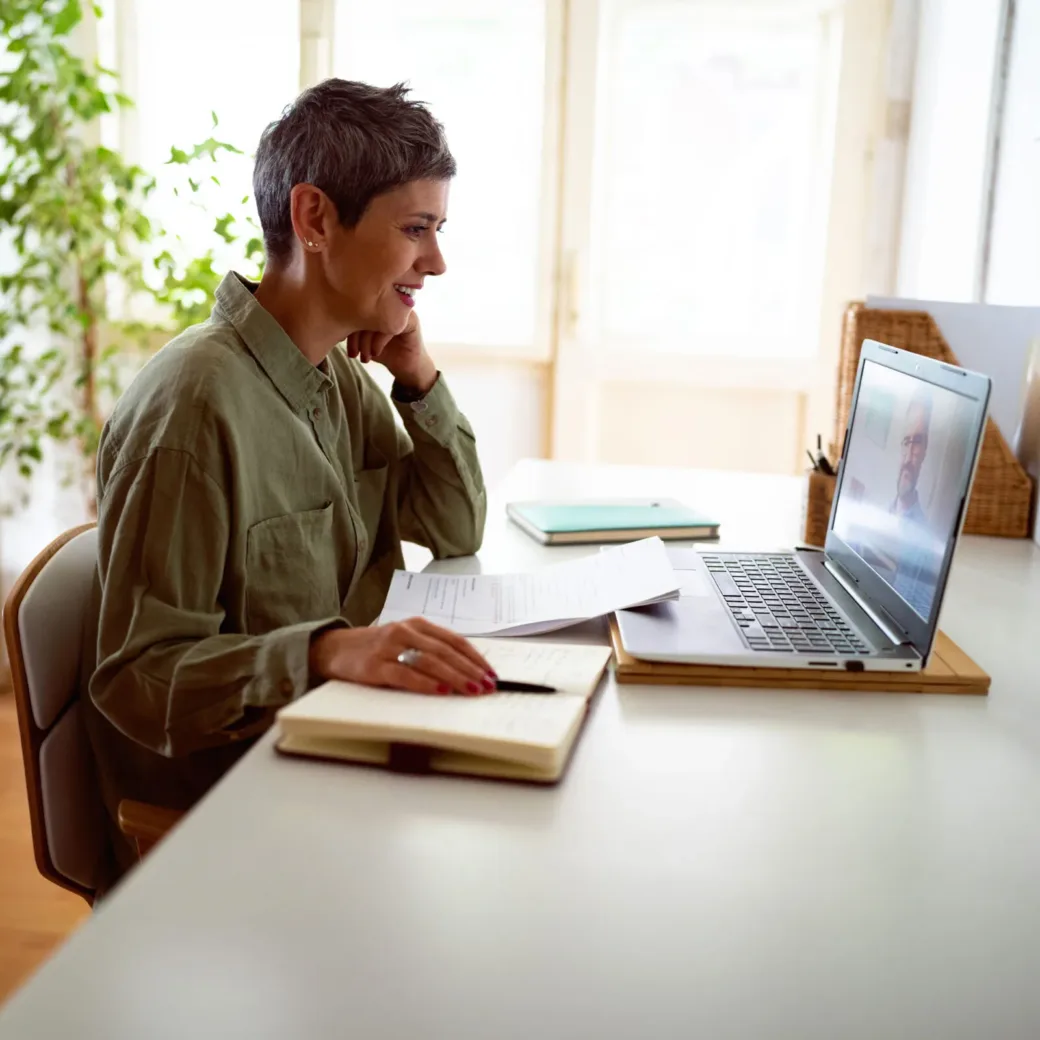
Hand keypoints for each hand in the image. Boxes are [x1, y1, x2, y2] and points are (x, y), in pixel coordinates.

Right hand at [309, 618, 496, 695]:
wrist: (333, 649)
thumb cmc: (376, 649)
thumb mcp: (405, 641)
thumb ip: (430, 650)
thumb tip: (466, 670)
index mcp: (417, 624)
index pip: (454, 640)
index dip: (475, 657)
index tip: (491, 672)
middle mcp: (405, 631)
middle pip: (446, 651)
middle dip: (470, 669)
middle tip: (488, 685)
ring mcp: (389, 647)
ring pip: (430, 661)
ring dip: (455, 677)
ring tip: (472, 689)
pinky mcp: (375, 666)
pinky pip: (405, 674)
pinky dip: (425, 683)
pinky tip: (441, 690)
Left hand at [346, 311, 436, 394]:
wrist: (405, 367)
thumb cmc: (383, 351)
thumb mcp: (362, 340)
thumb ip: (351, 330)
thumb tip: (333, 325)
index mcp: (375, 303)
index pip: (356, 307)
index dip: (347, 326)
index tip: (345, 345)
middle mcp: (388, 302)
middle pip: (365, 311)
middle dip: (356, 335)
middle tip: (354, 353)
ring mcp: (401, 310)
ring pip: (377, 318)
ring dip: (367, 340)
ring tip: (364, 356)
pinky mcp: (411, 321)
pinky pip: (392, 326)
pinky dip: (379, 341)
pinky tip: (375, 352)